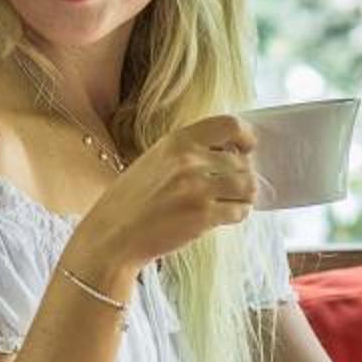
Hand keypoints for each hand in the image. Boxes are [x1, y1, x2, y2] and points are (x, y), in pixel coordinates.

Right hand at [74, 113, 257, 286]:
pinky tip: (222, 217)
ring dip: (244, 197)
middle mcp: (189, 160)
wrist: (112, 235)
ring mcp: (198, 188)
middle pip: (243, 162)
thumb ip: (190, 152)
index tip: (246, 149)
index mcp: (177, 140)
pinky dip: (237, 214)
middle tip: (229, 188)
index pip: (230, 125)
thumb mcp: (156, 160)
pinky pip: (240, 211)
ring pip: (248, 186)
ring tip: (229, 203)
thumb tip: (235, 153)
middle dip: (242, 176)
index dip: (245, 137)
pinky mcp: (203, 215)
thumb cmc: (134, 200)